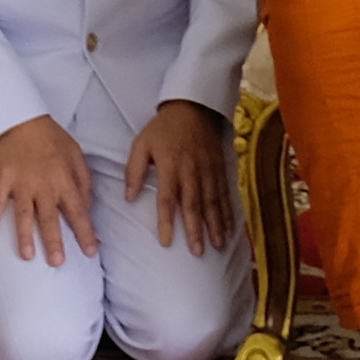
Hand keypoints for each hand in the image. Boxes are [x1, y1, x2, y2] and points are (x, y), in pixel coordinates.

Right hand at [0, 117, 101, 267]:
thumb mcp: (76, 153)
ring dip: (25, 237)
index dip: (85, 233)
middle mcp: (43, 186)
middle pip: (50, 219)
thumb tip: (87, 206)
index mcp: (64, 180)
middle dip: (54, 242)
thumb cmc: (50, 136)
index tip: (90, 252)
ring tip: (27, 256)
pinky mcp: (1, 180)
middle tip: (58, 263)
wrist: (20, 118)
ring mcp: (21, 184)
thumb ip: (84, 180)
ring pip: (23, 215)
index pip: (78, 212)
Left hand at [124, 104, 238, 255]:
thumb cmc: (164, 128)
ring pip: (212, 202)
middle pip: (193, 204)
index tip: (166, 242)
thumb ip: (134, 171)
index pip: (167, 198)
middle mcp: (191, 171)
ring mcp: (208, 171)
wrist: (193, 107)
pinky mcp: (220, 169)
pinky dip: (228, 212)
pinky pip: (224, 194)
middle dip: (196, 229)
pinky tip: (230, 229)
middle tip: (198, 252)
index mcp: (170, 166)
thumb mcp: (141, 143)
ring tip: (218, 246)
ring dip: (215, 225)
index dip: (167, 221)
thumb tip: (129, 198)